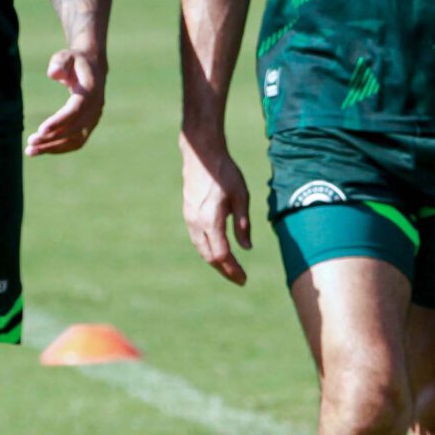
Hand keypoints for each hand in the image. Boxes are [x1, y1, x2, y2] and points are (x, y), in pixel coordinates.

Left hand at [25, 46, 103, 155]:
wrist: (92, 68)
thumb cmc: (74, 61)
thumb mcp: (66, 56)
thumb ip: (60, 62)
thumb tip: (53, 74)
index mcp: (92, 91)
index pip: (76, 110)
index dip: (60, 121)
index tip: (41, 130)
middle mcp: (96, 108)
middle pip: (75, 129)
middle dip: (52, 137)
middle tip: (30, 142)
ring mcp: (94, 120)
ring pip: (75, 140)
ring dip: (53, 147)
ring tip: (30, 150)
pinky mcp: (89, 127)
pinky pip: (75, 142)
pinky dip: (58, 148)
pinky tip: (39, 150)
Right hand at [180, 135, 252, 284]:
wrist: (202, 154)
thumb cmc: (225, 173)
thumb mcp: (242, 197)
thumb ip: (243, 224)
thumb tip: (246, 248)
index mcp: (211, 221)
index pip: (222, 255)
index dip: (233, 270)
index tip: (244, 280)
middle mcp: (196, 223)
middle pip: (209, 256)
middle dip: (224, 270)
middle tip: (239, 279)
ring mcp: (189, 218)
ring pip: (201, 249)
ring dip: (215, 261)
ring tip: (230, 268)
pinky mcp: (188, 213)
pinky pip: (197, 239)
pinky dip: (208, 249)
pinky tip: (218, 250)